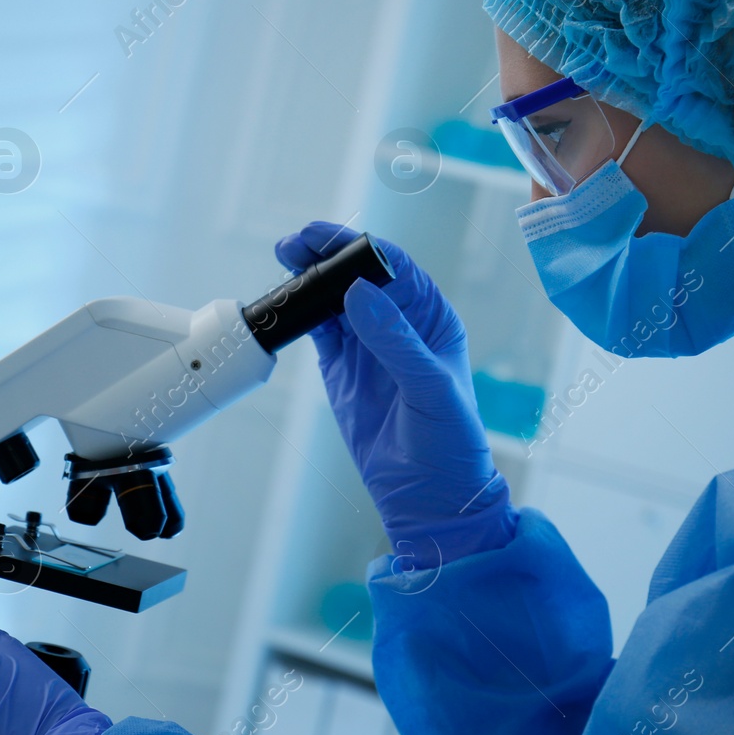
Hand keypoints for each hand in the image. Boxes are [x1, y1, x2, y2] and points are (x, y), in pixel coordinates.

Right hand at [274, 222, 516, 565]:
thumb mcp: (430, 388)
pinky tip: (286, 301)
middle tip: (293, 244)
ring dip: (309, 279)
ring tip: (282, 261)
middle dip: (326, 254)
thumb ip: (395, 340)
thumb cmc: (450, 444)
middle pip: (358, 275)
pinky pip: (320, 331)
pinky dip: (301, 314)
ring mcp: (368, 347)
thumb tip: (359, 292)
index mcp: (431, 319)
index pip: (395, 268)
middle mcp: (399, 326)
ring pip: (334, 299)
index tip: (325, 237)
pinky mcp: (342, 371)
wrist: (428, 497)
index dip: (359, 246)